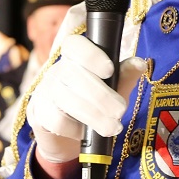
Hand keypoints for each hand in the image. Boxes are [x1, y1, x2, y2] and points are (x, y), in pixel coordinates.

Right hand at [26, 33, 132, 163]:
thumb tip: (139, 63)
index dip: (91, 55)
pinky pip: (56, 119)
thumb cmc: (93, 102)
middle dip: (101, 95)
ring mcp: (45, 91)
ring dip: (93, 114)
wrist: (67, 133)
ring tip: (113, 127)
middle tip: (121, 110)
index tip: (109, 69)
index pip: (74, 45)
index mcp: (74, 57)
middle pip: (72, 74)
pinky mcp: (39, 113)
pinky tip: (85, 133)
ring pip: (65, 98)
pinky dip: (75, 128)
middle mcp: (56, 70)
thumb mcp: (113, 88)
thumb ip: (124, 76)